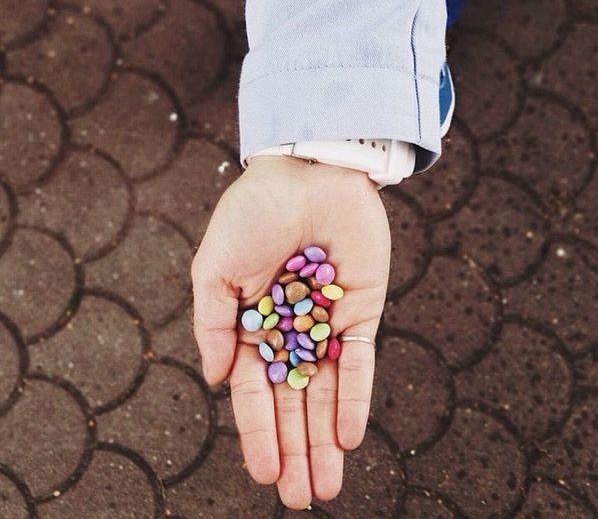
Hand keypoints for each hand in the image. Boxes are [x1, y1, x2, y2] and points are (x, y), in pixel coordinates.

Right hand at [191, 156, 390, 508]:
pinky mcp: (362, 308)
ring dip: (325, 437)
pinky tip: (349, 436)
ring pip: (327, 390)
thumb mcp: (215, 268)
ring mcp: (327, 322)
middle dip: (296, 448)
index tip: (266, 474)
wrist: (307, 171)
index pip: (254, 389)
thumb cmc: (253, 213)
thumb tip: (215, 379)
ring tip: (326, 485)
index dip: (258, 432)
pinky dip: (354, 397)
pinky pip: (358, 360)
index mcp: (252, 323)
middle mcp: (290, 329)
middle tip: (301, 497)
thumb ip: (214, 323)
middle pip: (293, 400)